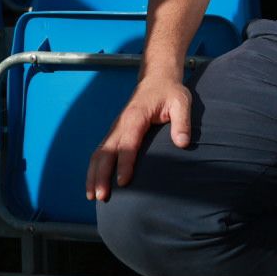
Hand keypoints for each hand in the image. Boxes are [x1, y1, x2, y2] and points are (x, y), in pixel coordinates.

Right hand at [86, 76, 192, 200]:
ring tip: (93, 196)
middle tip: (102, 196)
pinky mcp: (115, 133)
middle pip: (106, 152)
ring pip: (99, 153)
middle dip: (102, 175)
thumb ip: (182, 122)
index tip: (123, 182)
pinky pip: (101, 152)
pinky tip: (94, 185)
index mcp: (135, 116)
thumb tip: (183, 143)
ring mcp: (115, 128)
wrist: (157, 78)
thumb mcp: (181, 102)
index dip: (124, 163)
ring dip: (94, 175)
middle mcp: (120, 124)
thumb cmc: (170, 92)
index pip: (128, 143)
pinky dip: (94, 169)